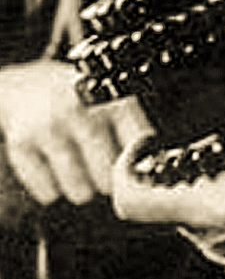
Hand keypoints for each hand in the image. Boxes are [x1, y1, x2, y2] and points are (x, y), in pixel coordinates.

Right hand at [0, 59, 153, 205]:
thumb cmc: (79, 99)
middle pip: (109, 174)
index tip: (133, 167)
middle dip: (108, 180)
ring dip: (83, 188)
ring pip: (81, 189)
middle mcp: (82, 111)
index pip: (138, 143)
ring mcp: (51, 128)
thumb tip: (148, 165)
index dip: (137, 162)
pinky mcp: (23, 145)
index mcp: (112, 98)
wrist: (27, 86)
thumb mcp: (110, 100)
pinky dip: (53, 189)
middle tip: (102, 168)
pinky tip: (55, 167)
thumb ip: (131, 127)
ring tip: (80, 168)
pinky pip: (49, 192)